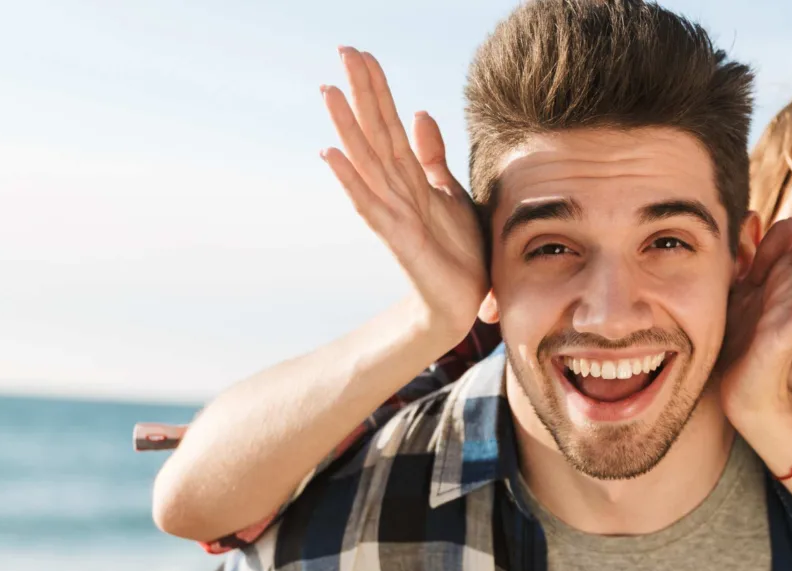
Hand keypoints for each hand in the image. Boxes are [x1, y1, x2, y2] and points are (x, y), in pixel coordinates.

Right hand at [320, 47, 486, 340]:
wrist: (462, 299)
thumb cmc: (457, 249)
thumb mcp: (451, 191)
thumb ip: (433, 155)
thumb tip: (419, 113)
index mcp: (410, 175)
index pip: (389, 121)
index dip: (377, 87)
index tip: (361, 52)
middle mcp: (395, 187)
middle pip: (375, 130)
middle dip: (361, 91)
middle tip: (343, 50)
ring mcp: (392, 211)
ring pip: (366, 160)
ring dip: (346, 125)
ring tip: (328, 90)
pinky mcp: (395, 237)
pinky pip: (368, 204)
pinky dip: (349, 179)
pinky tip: (329, 154)